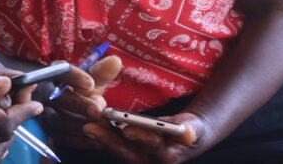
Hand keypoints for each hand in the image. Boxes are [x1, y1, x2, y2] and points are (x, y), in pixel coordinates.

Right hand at [40, 54, 121, 149]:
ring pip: (59, 121)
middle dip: (80, 105)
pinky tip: (98, 139)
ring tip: (102, 126)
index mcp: (56, 74)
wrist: (68, 109)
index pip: (61, 71)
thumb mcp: (91, 79)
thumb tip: (116, 61)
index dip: (74, 77)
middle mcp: (47, 92)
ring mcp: (46, 114)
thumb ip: (102, 71)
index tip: (90, 83)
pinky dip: (81, 140)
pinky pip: (63, 138)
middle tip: (99, 111)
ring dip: (82, 124)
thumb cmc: (81, 90)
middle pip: (59, 98)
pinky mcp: (51, 132)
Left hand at [84, 111, 202, 163]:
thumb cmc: (190, 131)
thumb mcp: (195, 129)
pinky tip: (92, 123)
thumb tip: (188, 133)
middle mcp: (150, 161)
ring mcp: (139, 158)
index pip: (152, 148)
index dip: (141, 138)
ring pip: (118, 149)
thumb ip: (190, 131)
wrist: (185, 138)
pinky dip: (104, 134)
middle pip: (127, 152)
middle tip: (91, 128)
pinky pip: (115, 145)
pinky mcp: (130, 152)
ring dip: (102, 137)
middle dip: (109, 141)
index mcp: (167, 157)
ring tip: (87, 124)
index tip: (127, 130)